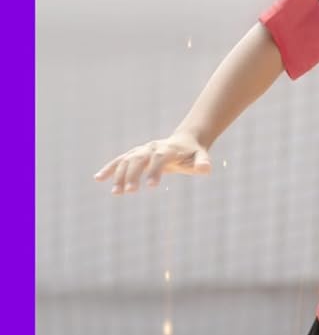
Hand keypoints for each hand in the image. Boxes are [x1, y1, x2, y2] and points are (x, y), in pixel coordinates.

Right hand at [95, 133, 211, 192]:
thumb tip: (204, 169)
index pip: (159, 159)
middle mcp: (151, 148)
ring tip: (116, 193)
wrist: (185, 141)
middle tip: (130, 192)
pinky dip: (109, 168)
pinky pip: (120, 160)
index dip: (154, 171)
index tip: (150, 186)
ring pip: (127, 160)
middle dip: (133, 174)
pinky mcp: (135, 154)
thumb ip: (203, 163)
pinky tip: (98, 178)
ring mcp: (141, 150)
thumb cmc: (194, 153)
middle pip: (139, 159)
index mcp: (168, 149)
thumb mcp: (202, 157)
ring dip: (119, 175)